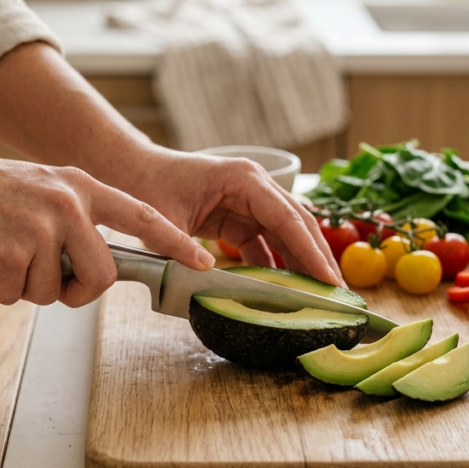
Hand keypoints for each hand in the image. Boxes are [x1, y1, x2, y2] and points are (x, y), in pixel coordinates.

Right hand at [0, 152, 215, 306]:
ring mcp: (41, 229)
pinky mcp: (10, 254)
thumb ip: (72, 221)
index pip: (142, 217)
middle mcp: (67, 204)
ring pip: (53, 293)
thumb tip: (92, 272)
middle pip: (102, 278)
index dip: (175, 243)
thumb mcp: (38, 190)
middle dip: (75, 292)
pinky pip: (13, 296)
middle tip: (37, 278)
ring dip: (21, 286)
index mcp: (78, 185)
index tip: (204, 261)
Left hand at [123, 150, 343, 285]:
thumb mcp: (162, 221)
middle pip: (296, 224)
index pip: (286, 218)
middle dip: (316, 258)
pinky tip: (284, 290)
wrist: (132, 171)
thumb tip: (208, 277)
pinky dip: (275, 264)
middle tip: (336, 294)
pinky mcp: (239, 215)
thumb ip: (183, 249)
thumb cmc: (147, 186)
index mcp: (243, 179)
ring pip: (285, 235)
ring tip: (317, 296)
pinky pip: (265, 242)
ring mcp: (249, 200)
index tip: (329, 279)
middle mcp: (254, 185)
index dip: (310, 251)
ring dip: (299, 263)